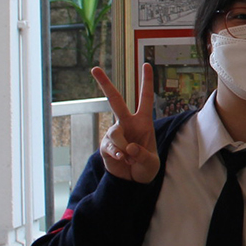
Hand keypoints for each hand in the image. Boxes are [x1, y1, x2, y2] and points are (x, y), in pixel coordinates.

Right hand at [91, 63, 160, 182]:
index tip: (146, 64)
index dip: (146, 81)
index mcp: (143, 122)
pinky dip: (118, 154)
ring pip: (116, 132)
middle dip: (105, 83)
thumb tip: (129, 146)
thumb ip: (143, 155)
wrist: (132, 181)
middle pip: (115, 100)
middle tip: (94, 68)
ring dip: (124, 147)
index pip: (145, 98)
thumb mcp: (151, 163)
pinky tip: (122, 160)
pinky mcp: (106, 145)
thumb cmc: (146, 167)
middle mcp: (127, 123)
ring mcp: (115, 133)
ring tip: (130, 158)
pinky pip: (110, 146)